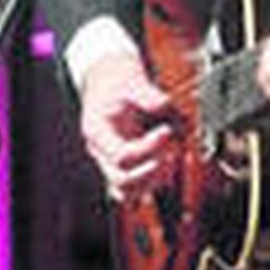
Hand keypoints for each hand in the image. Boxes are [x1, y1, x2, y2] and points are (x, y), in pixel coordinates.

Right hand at [78, 49, 175, 200]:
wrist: (107, 78)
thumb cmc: (117, 78)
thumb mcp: (131, 78)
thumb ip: (148, 94)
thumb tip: (166, 105)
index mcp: (97, 130)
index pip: (121, 155)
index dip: (149, 148)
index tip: (168, 131)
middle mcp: (101, 151)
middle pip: (121, 181)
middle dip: (152, 170)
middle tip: (172, 150)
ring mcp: (110, 161)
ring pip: (127, 192)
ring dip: (154, 181)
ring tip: (172, 157)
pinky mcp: (124, 164)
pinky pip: (135, 189)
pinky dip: (153, 182)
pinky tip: (169, 162)